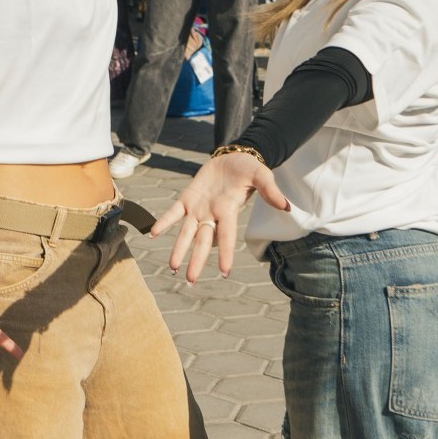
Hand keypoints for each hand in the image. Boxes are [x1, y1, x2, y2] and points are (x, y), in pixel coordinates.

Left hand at [152, 152, 289, 282]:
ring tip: (172, 268)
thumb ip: (270, 190)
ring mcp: (198, 208)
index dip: (225, 254)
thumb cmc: (249, 168)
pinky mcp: (187, 198)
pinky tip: (152, 234)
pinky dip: (163, 222)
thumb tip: (286, 206)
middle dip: (196, 261)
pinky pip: (173, 212)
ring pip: (186, 232)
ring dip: (178, 249)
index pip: (227, 237)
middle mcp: (212, 214)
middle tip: (190, 281)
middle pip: (202, 241)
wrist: (233, 157)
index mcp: (229, 211)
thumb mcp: (262, 175)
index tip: (224, 273)